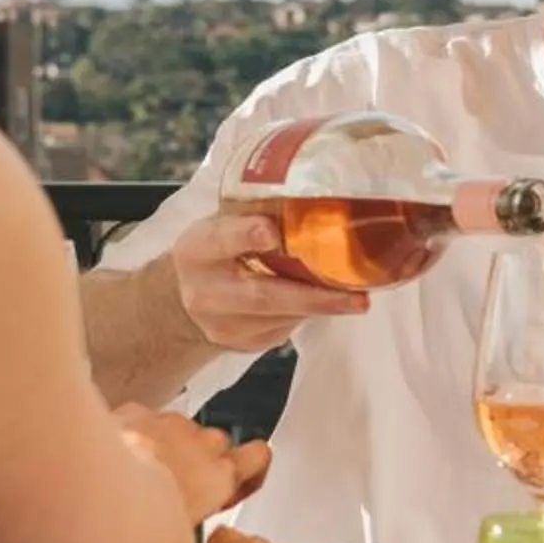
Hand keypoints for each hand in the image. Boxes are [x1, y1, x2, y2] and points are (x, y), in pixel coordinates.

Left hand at [116, 402, 270, 524]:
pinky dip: (135, 432)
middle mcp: (199, 444)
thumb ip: (194, 528)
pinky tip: (117, 454)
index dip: (249, 467)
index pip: (257, 457)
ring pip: (178, 428)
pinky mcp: (137, 411)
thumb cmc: (136, 521)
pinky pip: (144, 419)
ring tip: (140, 472)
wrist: (93, 487)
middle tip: (176, 486)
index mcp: (218, 478)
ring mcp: (168, 424)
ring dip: (166, 444)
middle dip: (200, 458)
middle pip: (215, 442)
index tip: (238, 478)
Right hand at [170, 212, 371, 352]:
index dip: (247, 235)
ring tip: (356, 296)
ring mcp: (225, 325)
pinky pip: (285, 328)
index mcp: (197, 251)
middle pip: (264, 296)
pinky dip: (310, 313)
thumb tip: (315, 199)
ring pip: (283, 316)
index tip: (272, 232)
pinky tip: (328, 302)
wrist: (186, 299)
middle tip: (357, 298)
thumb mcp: (221, 225)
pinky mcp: (244, 344)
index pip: (221, 240)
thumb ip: (253, 216)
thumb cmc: (215, 251)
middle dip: (314, 297)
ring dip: (322, 305)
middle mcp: (206, 293)